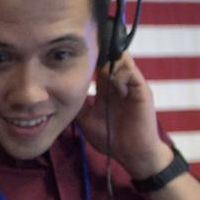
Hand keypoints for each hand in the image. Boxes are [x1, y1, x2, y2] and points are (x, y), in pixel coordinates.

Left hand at [76, 53, 172, 180]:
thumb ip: (77, 106)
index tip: (74, 51)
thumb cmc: (111, 139)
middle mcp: (119, 84)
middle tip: (85, 45)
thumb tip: (57, 97)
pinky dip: (120, 73)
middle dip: (99, 51)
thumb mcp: (86, 121)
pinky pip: (132, 73)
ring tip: (98, 63)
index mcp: (107, 89)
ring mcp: (131, 86)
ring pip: (122, 61)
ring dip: (109, 61)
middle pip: (110, 58)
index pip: (98, 67)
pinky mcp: (142, 91)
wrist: (132, 153)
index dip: (89, 58)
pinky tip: (111, 81)